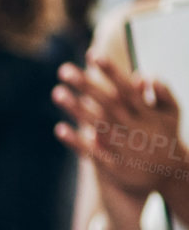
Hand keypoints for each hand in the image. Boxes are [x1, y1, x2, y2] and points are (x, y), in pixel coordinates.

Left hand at [53, 51, 184, 203]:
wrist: (171, 175)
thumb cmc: (166, 136)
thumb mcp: (172, 113)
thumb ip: (161, 92)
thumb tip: (141, 74)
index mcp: (148, 113)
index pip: (126, 88)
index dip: (111, 71)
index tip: (93, 54)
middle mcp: (135, 128)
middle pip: (108, 103)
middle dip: (87, 86)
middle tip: (63, 69)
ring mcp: (124, 147)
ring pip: (98, 125)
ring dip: (77, 109)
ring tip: (57, 92)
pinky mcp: (114, 166)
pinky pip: (92, 152)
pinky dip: (76, 141)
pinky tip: (59, 128)